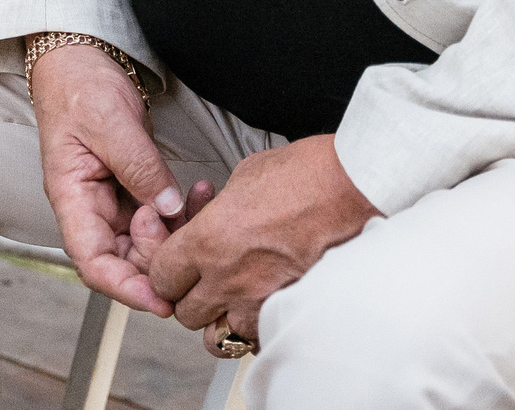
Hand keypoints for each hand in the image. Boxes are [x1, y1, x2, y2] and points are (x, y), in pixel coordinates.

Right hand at [31, 43, 207, 316]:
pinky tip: (199, 194)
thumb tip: (167, 207)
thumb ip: (139, 167)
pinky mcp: (131, 186)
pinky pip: (156, 215)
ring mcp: (111, 198)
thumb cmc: (78, 85)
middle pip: (122, 259)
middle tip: (189, 235)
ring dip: (174, 234)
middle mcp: (90, 205)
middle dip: (159, 257)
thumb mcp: (109, 122)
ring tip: (199, 205)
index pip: (93, 261)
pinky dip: (179, 212)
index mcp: (71, 197)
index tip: (160, 298)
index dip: (125, 287)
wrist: (80, 58)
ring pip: (144, 240)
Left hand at [142, 136, 380, 350]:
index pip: (161, 276)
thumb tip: (215, 216)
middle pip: (184, 313)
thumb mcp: (244, 177)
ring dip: (220, 321)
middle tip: (204, 283)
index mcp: (207, 241)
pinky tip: (263, 309)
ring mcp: (258, 301)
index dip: (166, 271)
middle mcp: (226, 278)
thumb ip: (218, 209)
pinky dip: (255, 330)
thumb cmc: (305, 174)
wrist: (354, 189)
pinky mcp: (289, 313)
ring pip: (217, 336)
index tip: (175, 266)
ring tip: (232, 302)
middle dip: (190, 299)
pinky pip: (257, 340)